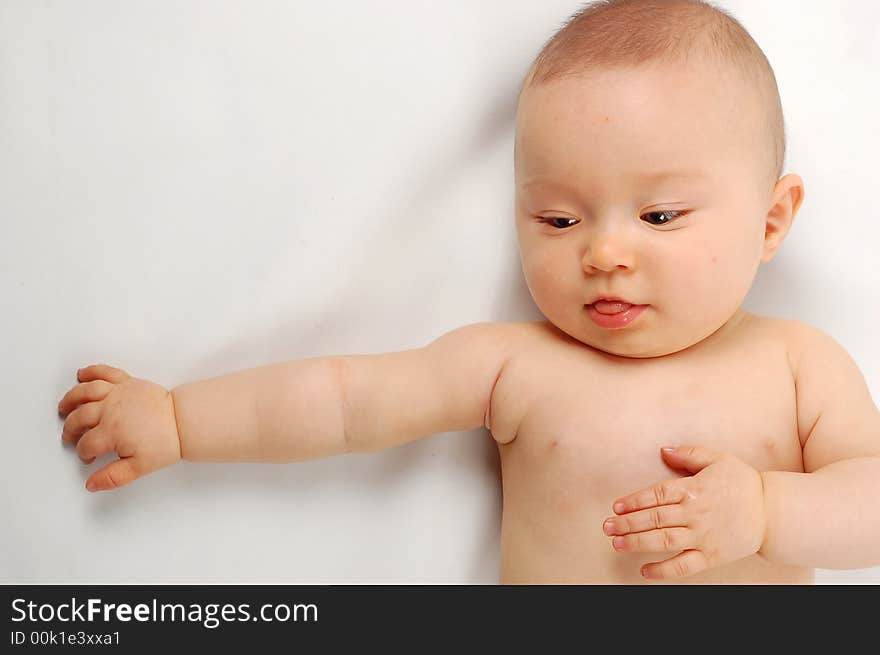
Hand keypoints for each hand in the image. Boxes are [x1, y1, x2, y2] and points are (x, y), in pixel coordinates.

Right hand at [58, 364, 180, 491]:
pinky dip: (92, 371)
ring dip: (71, 399)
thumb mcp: (140, 466)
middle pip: (79, 418)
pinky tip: (82, 374)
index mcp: (112, 431)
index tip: (88, 457)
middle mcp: (111, 409)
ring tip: (64, 407)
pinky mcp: (128, 382)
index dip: (84, 453)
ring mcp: (119, 393)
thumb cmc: (166, 442)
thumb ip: (114, 477)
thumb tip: (92, 484)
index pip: (87, 444)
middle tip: (70, 436)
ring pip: (86, 392)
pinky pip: (105, 373)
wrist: (183, 420)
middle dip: (71, 429)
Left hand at [603, 446, 765, 579]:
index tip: (616, 507)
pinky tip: (644, 571)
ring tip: (617, 543)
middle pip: (654, 519)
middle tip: (607, 526)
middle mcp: (695, 514)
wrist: (773, 511)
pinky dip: (663, 571)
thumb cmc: (743, 482)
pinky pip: (683, 566)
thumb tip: (664, 450)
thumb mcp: (717, 458)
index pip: (656, 495)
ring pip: (663, 541)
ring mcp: (702, 537)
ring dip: (637, 543)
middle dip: (627, 523)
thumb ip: (688, 453)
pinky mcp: (711, 556)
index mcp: (694, 489)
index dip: (633, 501)